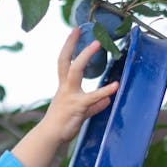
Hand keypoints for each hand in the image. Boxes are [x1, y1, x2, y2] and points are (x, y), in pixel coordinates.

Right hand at [11, 29, 119, 166]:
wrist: (50, 137)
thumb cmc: (62, 125)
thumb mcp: (81, 112)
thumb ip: (95, 105)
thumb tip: (107, 99)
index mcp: (64, 87)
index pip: (64, 62)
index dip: (69, 46)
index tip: (75, 31)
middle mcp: (65, 87)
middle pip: (65, 60)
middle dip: (70, 44)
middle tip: (78, 29)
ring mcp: (70, 95)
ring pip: (76, 71)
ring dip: (86, 56)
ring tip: (98, 44)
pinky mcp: (77, 106)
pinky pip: (93, 97)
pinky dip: (105, 91)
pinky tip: (116, 86)